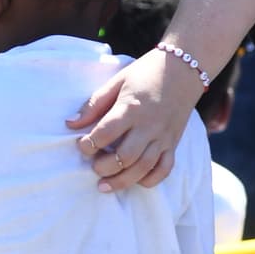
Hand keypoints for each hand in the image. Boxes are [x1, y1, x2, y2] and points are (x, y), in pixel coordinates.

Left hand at [66, 47, 200, 191]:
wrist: (184, 68)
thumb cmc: (146, 73)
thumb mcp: (117, 81)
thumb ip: (94, 104)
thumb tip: (70, 123)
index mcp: (131, 108)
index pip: (106, 133)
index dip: (88, 144)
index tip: (81, 145)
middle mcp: (149, 125)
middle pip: (125, 157)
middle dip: (104, 167)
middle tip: (93, 166)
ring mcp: (164, 136)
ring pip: (144, 168)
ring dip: (122, 181)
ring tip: (104, 185)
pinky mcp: (174, 142)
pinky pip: (165, 168)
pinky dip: (150, 179)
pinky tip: (135, 181)